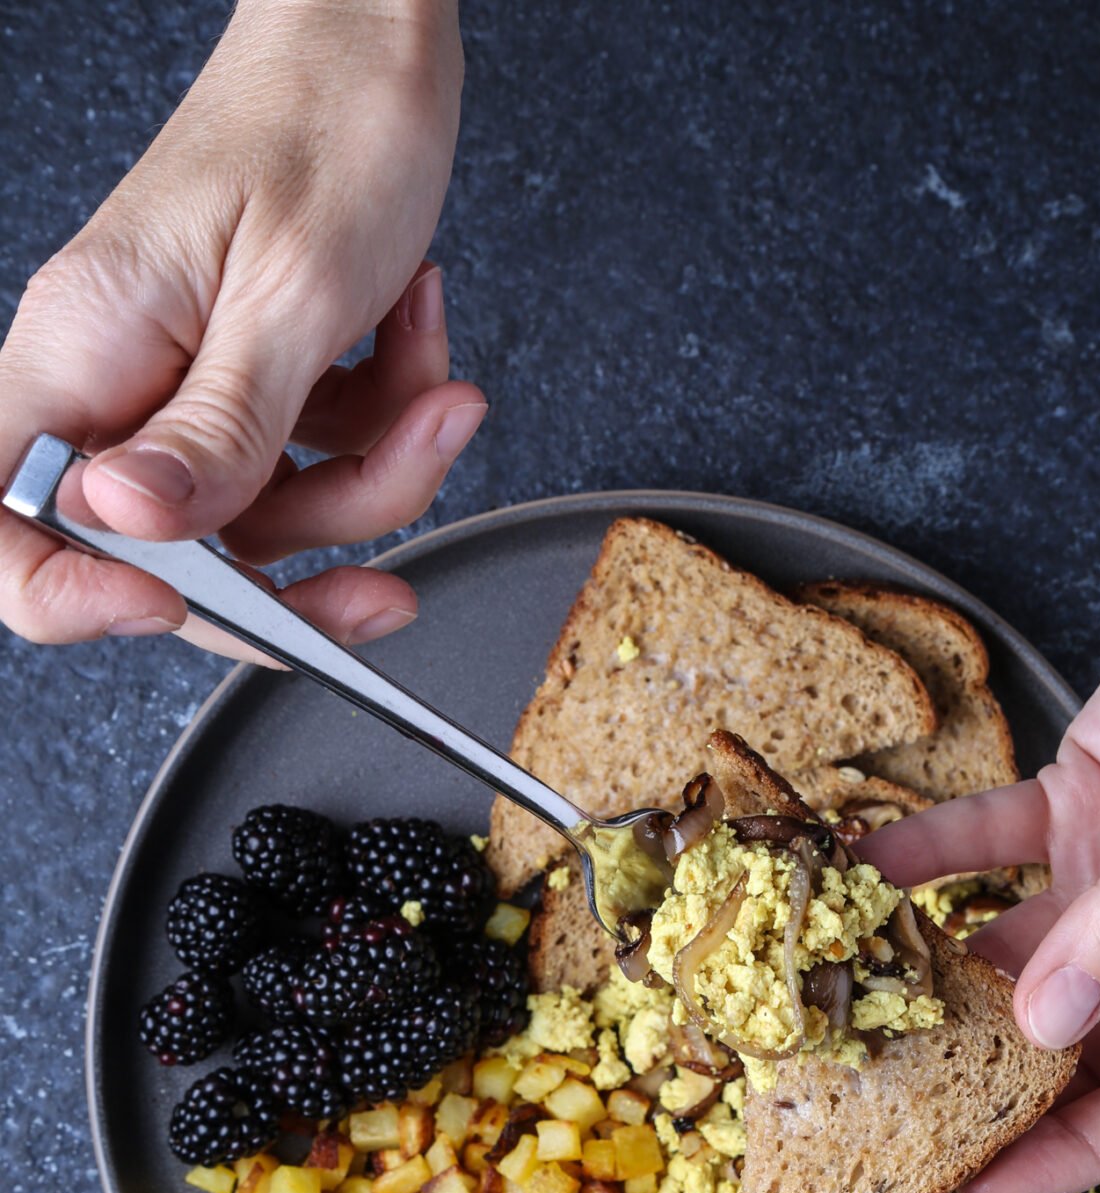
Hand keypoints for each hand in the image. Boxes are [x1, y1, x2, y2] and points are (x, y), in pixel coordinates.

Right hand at [0, 0, 482, 659]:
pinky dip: (386, 426)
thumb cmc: (326, 121)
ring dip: (375, 476)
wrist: (379, 40)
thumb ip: (218, 432)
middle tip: (375, 583)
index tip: (166, 602)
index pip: (8, 525)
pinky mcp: (256, 386)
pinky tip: (409, 342)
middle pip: (171, 557)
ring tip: (429, 390)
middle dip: (295, 569)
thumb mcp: (289, 296)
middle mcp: (122, 382)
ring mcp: (191, 389)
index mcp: (84, 351)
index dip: (73, 595)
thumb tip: (129, 529)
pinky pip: (319, 467)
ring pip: (268, 521)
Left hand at [870, 560, 1099, 1192]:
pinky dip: (928, 851)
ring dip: (934, 962)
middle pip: (1068, 1040)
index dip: (1070, 1158)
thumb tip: (1045, 1022)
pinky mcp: (1085, 799)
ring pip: (1016, 945)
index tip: (971, 1185)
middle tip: (872, 1095)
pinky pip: (991, 841)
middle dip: (974, 1070)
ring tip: (842, 990)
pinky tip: (860, 866)